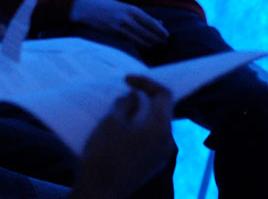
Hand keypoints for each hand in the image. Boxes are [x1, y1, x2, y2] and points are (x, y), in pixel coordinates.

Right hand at [69, 0, 168, 47]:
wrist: (88, 9)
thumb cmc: (109, 6)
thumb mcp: (126, 7)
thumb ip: (142, 15)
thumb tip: (159, 22)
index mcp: (131, 9)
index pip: (151, 22)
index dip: (160, 30)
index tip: (167, 35)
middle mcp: (126, 18)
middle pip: (147, 33)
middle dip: (157, 39)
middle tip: (164, 43)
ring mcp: (120, 27)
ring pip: (140, 40)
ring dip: (150, 44)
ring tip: (157, 46)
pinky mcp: (114, 35)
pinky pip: (131, 41)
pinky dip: (139, 44)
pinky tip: (145, 46)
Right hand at [74, 76, 174, 198]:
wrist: (100, 191)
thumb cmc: (105, 154)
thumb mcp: (111, 123)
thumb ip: (125, 105)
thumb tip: (134, 97)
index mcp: (161, 128)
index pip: (164, 95)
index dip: (147, 82)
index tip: (126, 80)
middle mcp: (167, 142)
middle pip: (162, 111)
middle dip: (144, 98)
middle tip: (124, 90)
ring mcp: (161, 156)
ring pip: (155, 126)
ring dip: (140, 113)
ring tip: (118, 108)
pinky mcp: (152, 165)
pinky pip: (150, 139)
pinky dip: (139, 128)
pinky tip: (120, 128)